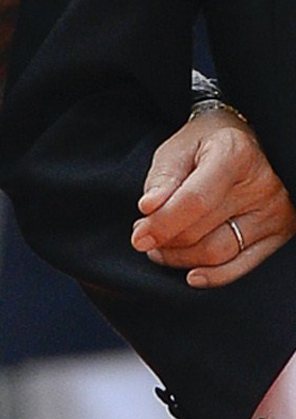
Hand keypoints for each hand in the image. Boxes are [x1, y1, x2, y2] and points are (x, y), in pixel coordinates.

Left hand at [131, 106, 295, 286]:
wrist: (240, 143)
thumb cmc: (203, 144)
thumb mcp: (176, 149)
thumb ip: (162, 180)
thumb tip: (148, 210)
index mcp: (234, 154)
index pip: (195, 200)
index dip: (164, 223)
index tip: (138, 237)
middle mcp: (262, 185)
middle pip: (204, 230)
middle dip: (167, 240)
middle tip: (143, 237)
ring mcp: (274, 212)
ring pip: (220, 253)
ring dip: (183, 258)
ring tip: (160, 248)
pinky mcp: (280, 233)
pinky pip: (243, 266)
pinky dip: (214, 275)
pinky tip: (191, 274)